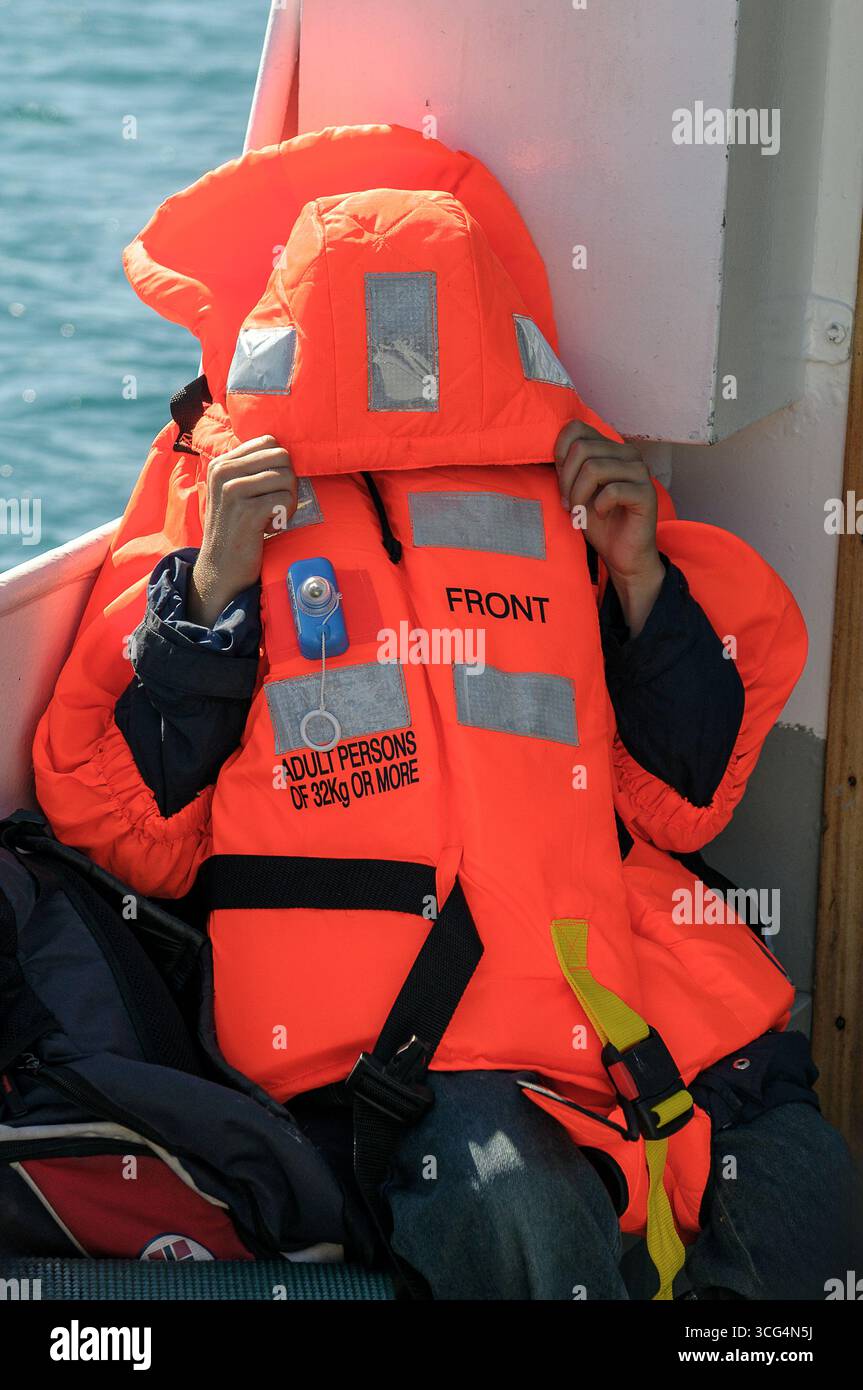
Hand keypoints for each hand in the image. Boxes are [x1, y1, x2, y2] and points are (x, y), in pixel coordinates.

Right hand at [188, 435, 296, 627]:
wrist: (220, 569)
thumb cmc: (236, 530)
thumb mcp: (236, 493)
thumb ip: (253, 469)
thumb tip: (286, 451)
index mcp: (221, 463)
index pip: (269, 442)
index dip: (280, 467)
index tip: (268, 491)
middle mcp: (223, 471)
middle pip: (282, 456)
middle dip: (288, 482)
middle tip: (276, 505)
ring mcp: (232, 490)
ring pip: (286, 477)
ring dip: (289, 501)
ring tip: (272, 517)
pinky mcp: (246, 511)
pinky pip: (285, 500)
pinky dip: (285, 516)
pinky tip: (269, 528)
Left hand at [554, 420, 663, 636]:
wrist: (622, 554)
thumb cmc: (598, 522)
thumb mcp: (574, 489)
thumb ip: (566, 467)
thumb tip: (548, 448)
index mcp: (610, 447)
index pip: (576, 428)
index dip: (559, 452)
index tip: (560, 481)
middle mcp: (628, 454)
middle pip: (582, 449)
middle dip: (566, 480)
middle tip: (568, 503)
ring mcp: (640, 472)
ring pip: (594, 468)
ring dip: (578, 494)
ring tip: (579, 511)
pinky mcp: (646, 493)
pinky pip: (612, 490)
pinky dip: (598, 506)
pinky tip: (601, 515)